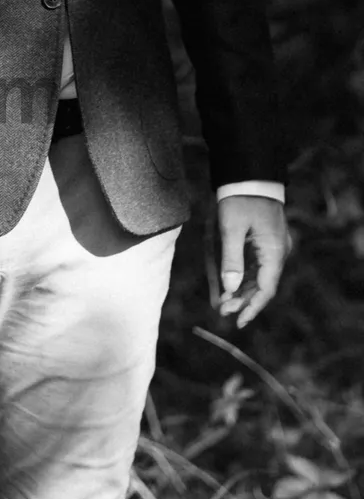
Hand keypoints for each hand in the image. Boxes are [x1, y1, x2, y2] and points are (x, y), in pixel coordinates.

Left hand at [216, 193, 290, 325]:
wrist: (248, 176)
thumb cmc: (239, 199)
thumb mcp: (230, 229)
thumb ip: (230, 259)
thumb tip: (229, 289)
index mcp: (273, 250)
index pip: (265, 288)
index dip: (252, 307)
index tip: (238, 322)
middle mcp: (278, 251)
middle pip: (262, 285)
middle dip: (242, 300)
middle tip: (222, 311)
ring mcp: (273, 246)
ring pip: (259, 276)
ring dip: (242, 290)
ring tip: (223, 302)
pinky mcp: (266, 241)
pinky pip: (256, 265)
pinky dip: (243, 276)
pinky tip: (230, 285)